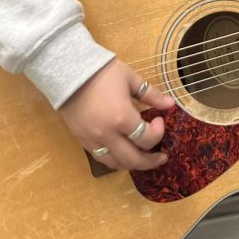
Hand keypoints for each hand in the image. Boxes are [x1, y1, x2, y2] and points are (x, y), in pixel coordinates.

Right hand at [58, 57, 175, 170]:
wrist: (68, 73)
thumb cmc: (102, 72)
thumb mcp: (130, 78)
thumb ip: (152, 95)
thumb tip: (171, 104)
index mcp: (122, 118)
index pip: (147, 138)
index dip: (159, 132)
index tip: (160, 120)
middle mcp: (107, 134)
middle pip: (133, 159)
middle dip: (151, 161)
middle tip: (162, 157)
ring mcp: (93, 140)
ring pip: (116, 164)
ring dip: (133, 165)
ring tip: (144, 160)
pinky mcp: (82, 141)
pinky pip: (102, 158)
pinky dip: (116, 161)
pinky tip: (124, 155)